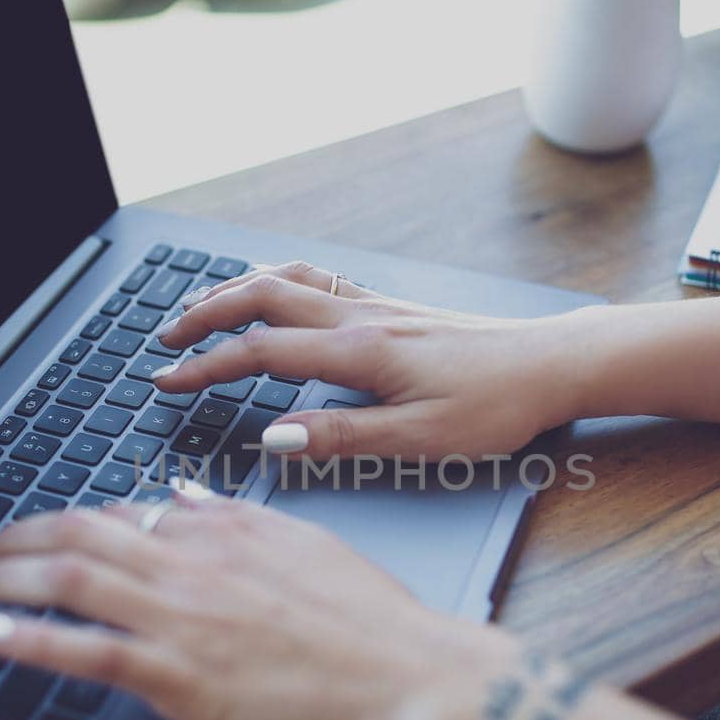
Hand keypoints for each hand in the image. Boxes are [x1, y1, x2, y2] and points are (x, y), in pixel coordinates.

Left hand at [0, 498, 517, 719]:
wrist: (402, 675)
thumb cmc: (367, 618)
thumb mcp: (300, 542)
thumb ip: (231, 516)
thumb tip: (181, 494)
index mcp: (222, 529)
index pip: (121, 513)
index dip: (65, 523)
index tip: (38, 535)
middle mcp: (192, 563)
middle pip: (78, 535)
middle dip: (15, 541)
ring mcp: (181, 617)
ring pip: (68, 579)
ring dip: (3, 578)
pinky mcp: (178, 675)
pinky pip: (82, 650)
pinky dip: (24, 637)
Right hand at [152, 260, 598, 459]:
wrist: (554, 364)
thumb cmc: (498, 406)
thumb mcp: (423, 440)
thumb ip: (343, 438)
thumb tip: (276, 437)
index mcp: (361, 352)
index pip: (262, 352)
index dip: (208, 367)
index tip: (166, 381)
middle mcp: (362, 317)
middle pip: (262, 297)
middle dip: (204, 314)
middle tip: (164, 338)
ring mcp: (378, 306)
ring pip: (288, 280)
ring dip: (236, 290)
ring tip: (199, 309)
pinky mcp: (394, 308)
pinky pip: (318, 280)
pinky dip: (276, 281)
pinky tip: (272, 292)